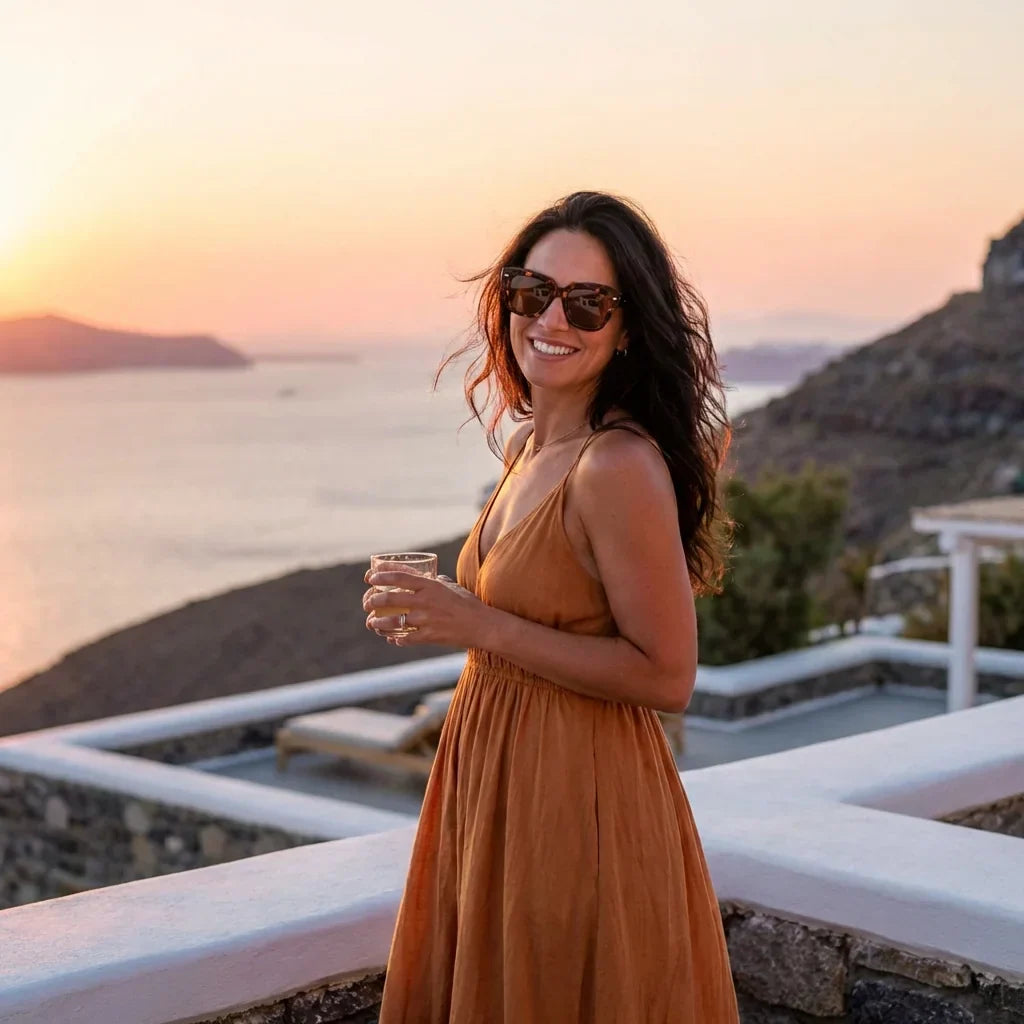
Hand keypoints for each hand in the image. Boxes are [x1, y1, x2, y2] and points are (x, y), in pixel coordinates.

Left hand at [361, 570, 490, 647]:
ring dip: (378, 623)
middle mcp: (426, 602)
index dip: (381, 577)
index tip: (370, 577)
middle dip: (373, 601)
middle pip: (390, 599)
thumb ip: (434, 582)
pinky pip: (406, 639)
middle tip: (368, 603)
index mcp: (431, 586)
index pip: (400, 578)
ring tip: (372, 622)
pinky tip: (392, 639)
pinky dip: (396, 639)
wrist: (482, 626)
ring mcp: (426, 621)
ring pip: (393, 622)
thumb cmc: (468, 604)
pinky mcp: (429, 637)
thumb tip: (421, 578)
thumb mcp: (451, 586)